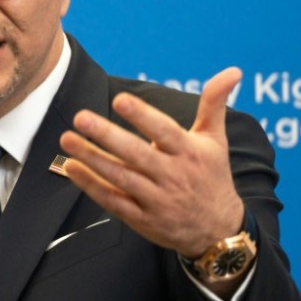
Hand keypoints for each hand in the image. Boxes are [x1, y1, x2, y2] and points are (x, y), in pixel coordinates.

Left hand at [58, 68, 245, 257]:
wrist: (218, 231)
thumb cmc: (211, 176)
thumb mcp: (215, 140)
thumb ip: (214, 104)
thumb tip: (233, 70)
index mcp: (190, 153)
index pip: (164, 132)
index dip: (143, 116)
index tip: (120, 99)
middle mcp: (172, 176)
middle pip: (136, 155)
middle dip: (107, 136)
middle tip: (80, 117)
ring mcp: (156, 200)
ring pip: (120, 177)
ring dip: (91, 158)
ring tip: (67, 139)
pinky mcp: (141, 219)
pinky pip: (112, 201)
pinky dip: (91, 185)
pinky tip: (71, 167)